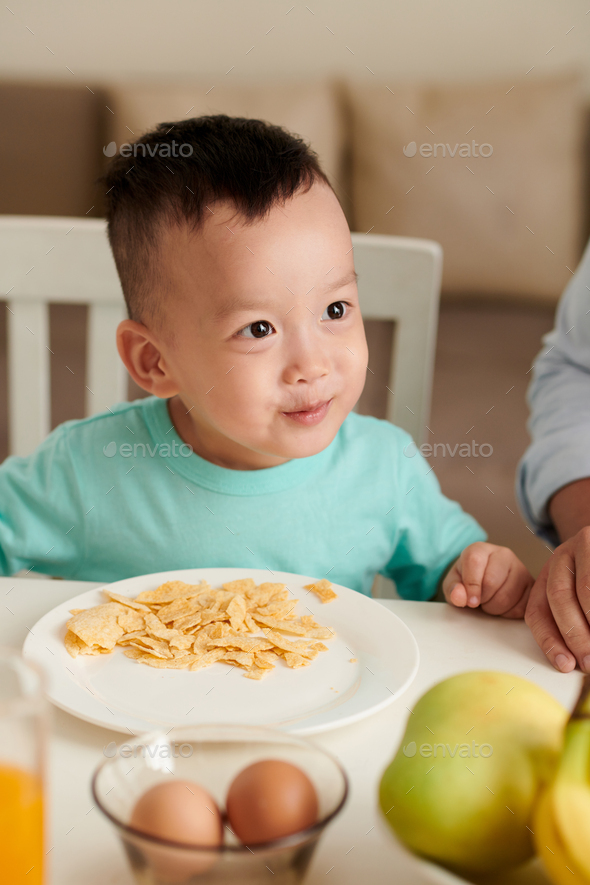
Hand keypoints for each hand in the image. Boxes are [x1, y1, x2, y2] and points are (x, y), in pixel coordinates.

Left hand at [442, 542, 533, 617]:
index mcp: (480, 549)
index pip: (474, 562)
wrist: (485, 584)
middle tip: (480, 600)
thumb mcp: (453, 584)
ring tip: (491, 601)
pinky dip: (510, 613)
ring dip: (495, 608)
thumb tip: (459, 597)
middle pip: (491, 582)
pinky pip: (522, 606)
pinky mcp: (532, 585)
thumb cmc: (467, 582)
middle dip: (482, 599)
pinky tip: (504, 606)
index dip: (471, 586)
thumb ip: (453, 589)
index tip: (470, 600)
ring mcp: (521, 568)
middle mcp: (503, 554)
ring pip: (508, 597)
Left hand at [524, 527, 589, 673]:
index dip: (549, 640)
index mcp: (549, 573)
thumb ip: (572, 620)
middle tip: (589, 662)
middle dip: (574, 635)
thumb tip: (575, 661)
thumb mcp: (577, 590)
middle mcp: (560, 556)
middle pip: (559, 597)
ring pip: (585, 589)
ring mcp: (582, 543)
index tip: (565, 665)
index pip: (537, 610)